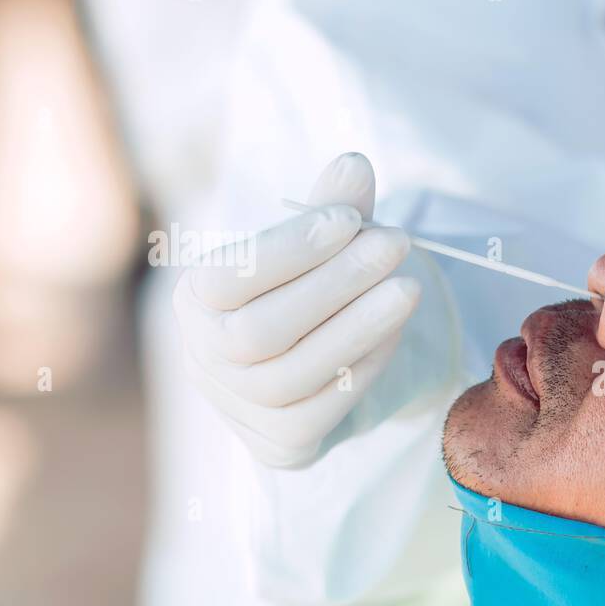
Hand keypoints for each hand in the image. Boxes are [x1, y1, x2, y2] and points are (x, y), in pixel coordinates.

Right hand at [172, 152, 419, 466]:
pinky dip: (365, 365)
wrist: (305, 373)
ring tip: (408, 288)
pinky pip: (326, 406)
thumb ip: (333, 210)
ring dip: (359, 327)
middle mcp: (205, 358)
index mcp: (196, 301)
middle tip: (396, 244)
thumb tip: (355, 164)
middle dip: (336, 283)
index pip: (231, 276)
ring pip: (295, 372)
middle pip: (263, 329)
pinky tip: (395, 330)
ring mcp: (240, 406)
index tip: (351, 217)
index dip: (292, 247)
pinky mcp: (282, 441)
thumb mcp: (318, 249)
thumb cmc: (305, 295)